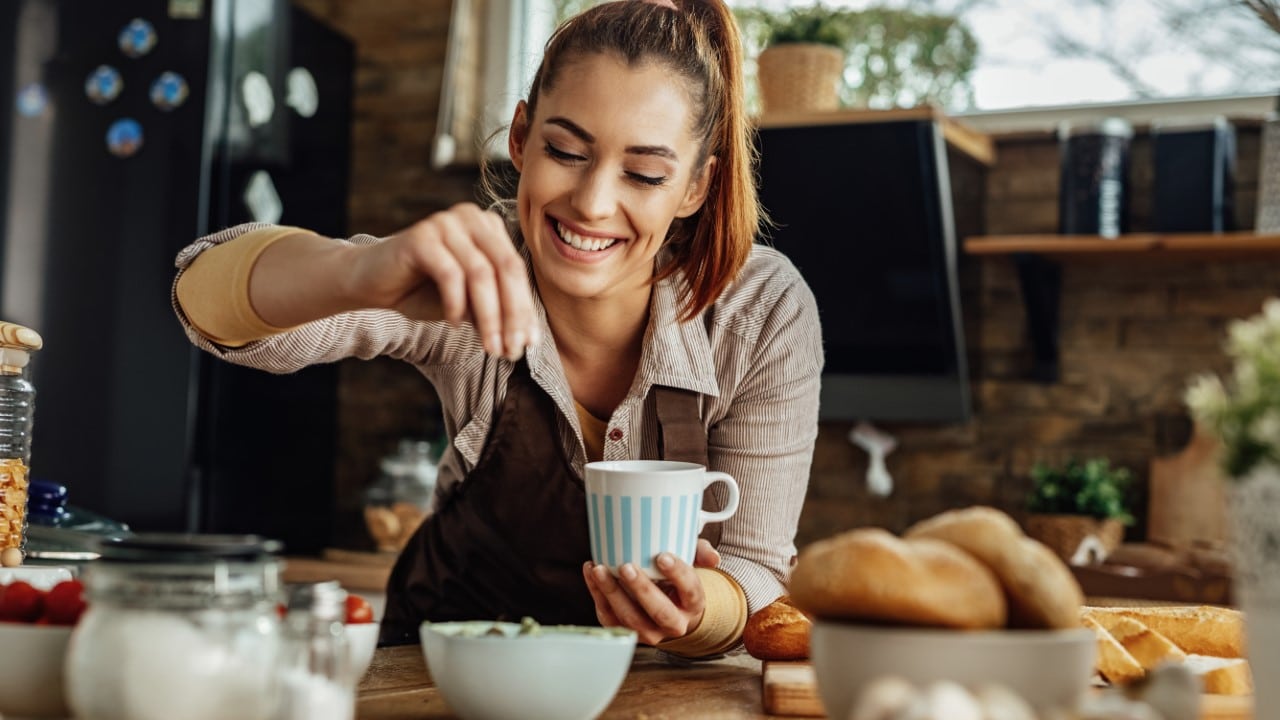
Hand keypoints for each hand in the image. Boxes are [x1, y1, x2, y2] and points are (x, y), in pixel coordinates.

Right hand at [351, 202, 539, 359]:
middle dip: (512, 314)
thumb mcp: (468, 303)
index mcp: (488, 227)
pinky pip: (450, 274)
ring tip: (490, 346)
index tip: (529, 344)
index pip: (516, 270)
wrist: (371, 282)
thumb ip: (495, 311)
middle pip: (505, 269)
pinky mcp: (421, 236)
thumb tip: (526, 339)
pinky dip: (456, 304)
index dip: (525, 309)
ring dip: (489, 316)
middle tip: (512, 350)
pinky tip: (454, 323)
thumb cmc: (423, 291)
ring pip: (481, 273)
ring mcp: (445, 223)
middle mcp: (470, 217)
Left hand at [583, 539, 720, 644]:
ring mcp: (649, 632)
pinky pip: (610, 618)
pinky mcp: (627, 631)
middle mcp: (674, 623)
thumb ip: (700, 553)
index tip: (663, 557)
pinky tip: (591, 572)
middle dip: (641, 589)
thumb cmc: (678, 582)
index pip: (690, 590)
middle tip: (626, 566)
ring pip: (631, 619)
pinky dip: (597, 595)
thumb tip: (712, 556)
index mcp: (693, 604)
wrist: (670, 610)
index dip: (677, 574)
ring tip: (599, 569)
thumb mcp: (694, 565)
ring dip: (612, 593)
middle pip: (659, 611)